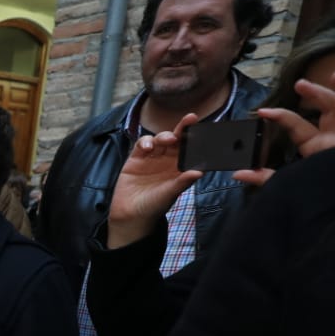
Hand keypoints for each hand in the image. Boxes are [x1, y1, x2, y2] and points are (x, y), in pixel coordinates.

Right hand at [106, 113, 203, 249]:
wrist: (131, 216)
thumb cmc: (154, 207)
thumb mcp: (170, 194)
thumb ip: (182, 182)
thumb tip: (199, 172)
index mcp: (179, 168)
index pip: (189, 149)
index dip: (195, 138)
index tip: (203, 128)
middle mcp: (166, 161)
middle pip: (175, 140)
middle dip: (182, 129)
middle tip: (189, 120)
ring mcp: (150, 159)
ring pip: (159, 140)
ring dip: (164, 136)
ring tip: (168, 140)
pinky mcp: (135, 159)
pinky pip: (141, 145)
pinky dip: (145, 142)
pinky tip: (148, 147)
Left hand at [234, 70, 334, 187]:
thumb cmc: (323, 184)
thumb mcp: (292, 181)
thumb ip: (266, 178)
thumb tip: (236, 174)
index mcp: (315, 142)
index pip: (296, 125)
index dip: (280, 117)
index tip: (262, 111)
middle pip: (325, 104)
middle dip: (313, 92)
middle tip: (300, 84)